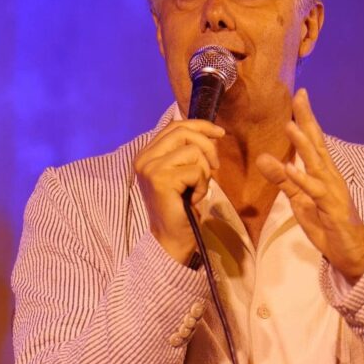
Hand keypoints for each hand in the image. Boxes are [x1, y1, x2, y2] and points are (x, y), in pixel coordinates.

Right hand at [134, 119, 224, 263]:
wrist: (171, 238)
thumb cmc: (181, 206)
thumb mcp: (185, 172)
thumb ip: (189, 150)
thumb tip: (212, 132)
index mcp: (147, 154)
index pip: (175, 125)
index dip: (200, 125)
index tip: (220, 133)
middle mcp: (144, 158)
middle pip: (183, 132)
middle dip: (207, 146)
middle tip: (215, 166)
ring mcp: (150, 168)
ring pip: (193, 151)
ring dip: (204, 171)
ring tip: (196, 189)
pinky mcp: (160, 180)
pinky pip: (195, 170)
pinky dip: (202, 185)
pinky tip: (193, 198)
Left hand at [256, 88, 363, 281]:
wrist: (350, 251)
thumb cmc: (326, 222)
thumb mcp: (299, 199)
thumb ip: (283, 179)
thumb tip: (263, 157)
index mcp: (323, 172)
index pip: (314, 140)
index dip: (306, 118)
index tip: (299, 95)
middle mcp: (330, 176)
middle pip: (318, 143)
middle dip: (308, 120)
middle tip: (300, 97)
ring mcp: (333, 191)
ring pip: (317, 164)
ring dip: (304, 145)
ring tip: (291, 126)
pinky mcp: (332, 208)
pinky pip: (315, 192)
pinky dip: (303, 180)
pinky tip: (291, 169)